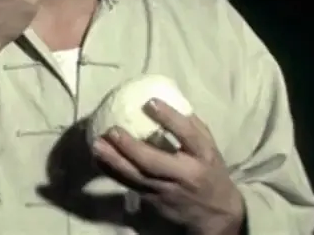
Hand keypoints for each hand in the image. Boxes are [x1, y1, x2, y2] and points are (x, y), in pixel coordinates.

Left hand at [93, 99, 244, 234]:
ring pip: (136, 177)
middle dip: (131, 147)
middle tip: (111, 130)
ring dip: (114, 161)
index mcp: (202, 157)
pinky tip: (98, 160)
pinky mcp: (154, 201)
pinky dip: (112, 172)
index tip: (150, 102)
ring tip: (97, 144)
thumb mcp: (209, 149)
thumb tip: (167, 99)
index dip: (169, 118)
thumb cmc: (210, 172)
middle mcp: (184, 175)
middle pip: (154, 162)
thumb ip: (191, 127)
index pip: (188, 135)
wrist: (216, 214)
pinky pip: (129, 185)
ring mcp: (166, 190)